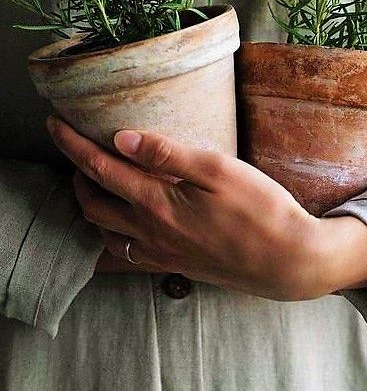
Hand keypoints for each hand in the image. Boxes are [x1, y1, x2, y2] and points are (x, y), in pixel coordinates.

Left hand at [47, 117, 366, 298]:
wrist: (289, 261)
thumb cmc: (261, 210)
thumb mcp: (218, 169)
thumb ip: (167, 154)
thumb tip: (122, 138)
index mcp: (157, 202)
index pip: (100, 168)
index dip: (71, 144)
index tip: (54, 124)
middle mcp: (150, 231)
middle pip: (92, 203)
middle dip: (75, 174)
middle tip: (77, 151)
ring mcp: (160, 254)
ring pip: (103, 233)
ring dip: (89, 206)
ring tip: (94, 184)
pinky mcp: (174, 266)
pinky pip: (125, 259)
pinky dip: (108, 242)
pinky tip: (115, 232)